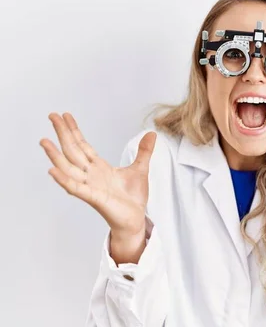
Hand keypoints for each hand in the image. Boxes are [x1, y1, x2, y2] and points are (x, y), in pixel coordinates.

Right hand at [40, 113, 156, 238]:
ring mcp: (89, 186)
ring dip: (55, 155)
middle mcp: (90, 174)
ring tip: (44, 141)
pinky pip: (75, 188)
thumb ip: (144, 152)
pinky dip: (64, 180)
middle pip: (72, 150)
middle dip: (62, 133)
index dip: (74, 130)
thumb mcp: (140, 169)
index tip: (65, 116)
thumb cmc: (133, 198)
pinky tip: (53, 170)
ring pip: (68, 168)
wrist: (136, 218)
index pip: (82, 145)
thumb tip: (152, 134)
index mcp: (99, 167)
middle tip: (51, 115)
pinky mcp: (93, 198)